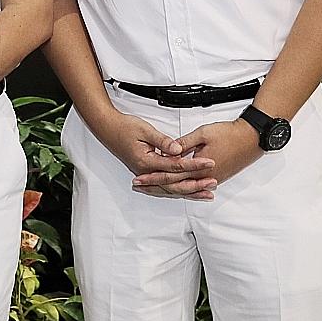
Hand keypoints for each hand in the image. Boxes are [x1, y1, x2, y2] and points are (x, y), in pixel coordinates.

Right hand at [90, 109, 217, 200]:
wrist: (108, 128)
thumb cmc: (124, 127)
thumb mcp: (145, 130)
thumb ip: (163, 141)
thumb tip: (179, 149)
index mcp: (146, 162)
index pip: (175, 166)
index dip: (194, 165)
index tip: (209, 162)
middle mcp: (146, 171)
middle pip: (175, 182)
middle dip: (196, 183)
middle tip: (213, 182)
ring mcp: (146, 174)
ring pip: (171, 188)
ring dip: (189, 191)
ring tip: (206, 193)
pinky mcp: (148, 172)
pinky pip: (165, 185)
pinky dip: (179, 189)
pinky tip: (189, 191)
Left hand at [136, 119, 262, 192]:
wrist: (252, 138)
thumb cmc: (229, 134)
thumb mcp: (202, 134)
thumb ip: (183, 143)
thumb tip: (169, 151)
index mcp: (199, 168)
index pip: (171, 175)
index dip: (154, 177)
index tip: (140, 178)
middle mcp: (205, 178)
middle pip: (175, 185)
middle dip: (156, 185)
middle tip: (139, 185)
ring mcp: (212, 179)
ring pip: (185, 187)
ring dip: (168, 187)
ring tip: (152, 187)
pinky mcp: (217, 176)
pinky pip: (196, 185)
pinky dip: (183, 186)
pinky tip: (175, 185)